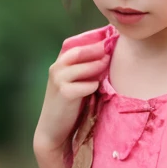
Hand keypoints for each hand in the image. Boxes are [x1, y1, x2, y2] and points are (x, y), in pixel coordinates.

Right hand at [33, 26, 111, 155]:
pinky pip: (85, 85)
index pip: (76, 46)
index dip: (93, 41)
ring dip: (98, 65)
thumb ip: (86, 72)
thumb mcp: (75, 85)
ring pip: (83, 66)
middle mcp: (56, 69)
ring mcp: (58, 80)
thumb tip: (107, 57)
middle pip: (79, 51)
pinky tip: (97, 88)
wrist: (53, 130)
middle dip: (97, 48)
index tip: (110, 37)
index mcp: (59, 65)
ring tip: (108, 63)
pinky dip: (93, 85)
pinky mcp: (64, 93)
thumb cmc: (68, 108)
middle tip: (113, 46)